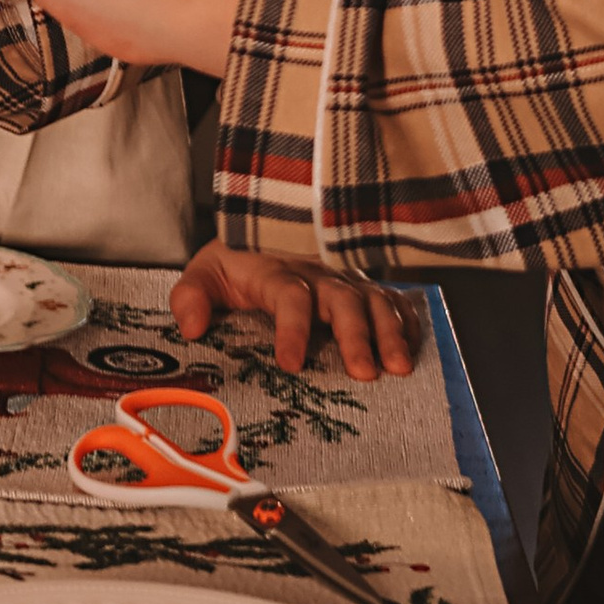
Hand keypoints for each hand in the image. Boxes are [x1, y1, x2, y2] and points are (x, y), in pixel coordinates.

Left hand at [170, 239, 422, 383]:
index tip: (291, 364)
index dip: (292, 329)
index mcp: (274, 272)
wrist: (260, 229)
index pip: (288, 297)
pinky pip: (392, 299)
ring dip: (389, 332)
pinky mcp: (362, 286)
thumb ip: (191, 297)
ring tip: (399, 367)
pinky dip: (406, 321)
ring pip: (374, 300)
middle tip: (365, 374)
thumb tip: (192, 327)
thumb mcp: (203, 274)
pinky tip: (412, 348)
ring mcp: (343, 279)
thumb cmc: (234, 261)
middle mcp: (316, 274)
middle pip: (342, 300)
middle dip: (356, 336)